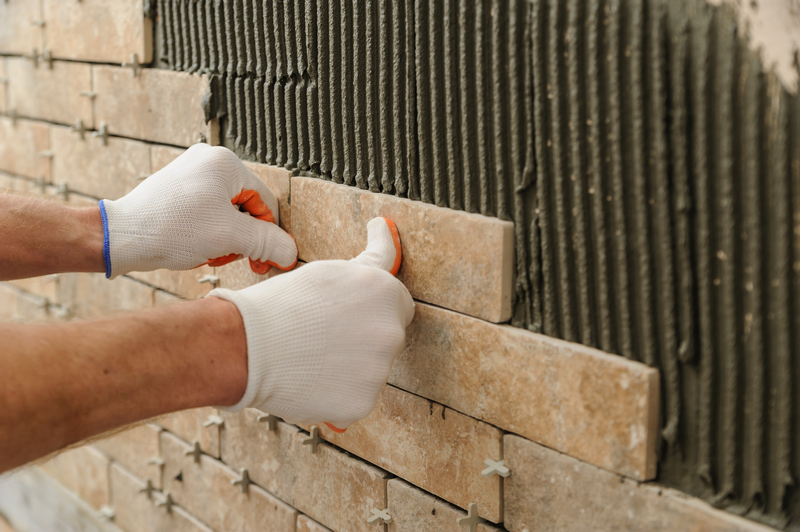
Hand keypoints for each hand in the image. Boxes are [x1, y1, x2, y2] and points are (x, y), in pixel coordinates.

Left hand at [100, 143, 296, 277]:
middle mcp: (209, 160)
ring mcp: (192, 172)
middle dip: (244, 238)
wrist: (121, 237)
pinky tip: (198, 248)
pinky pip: (209, 212)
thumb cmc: (171, 229)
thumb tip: (291, 253)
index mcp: (225, 162)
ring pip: (229, 212)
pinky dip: (210, 232)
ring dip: (227, 238)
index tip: (266, 261)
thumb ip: (267, 242)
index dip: (269, 235)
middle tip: (239, 260)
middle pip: (247, 206)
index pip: (266, 202)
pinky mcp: (178, 188)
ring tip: (211, 253)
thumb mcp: (230, 237)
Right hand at [208, 218, 414, 429]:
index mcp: (387, 293)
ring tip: (312, 358)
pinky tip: (311, 380)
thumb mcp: (331, 271)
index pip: (399, 305)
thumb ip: (371, 258)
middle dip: (363, 339)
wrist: (245, 346)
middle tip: (323, 337)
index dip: (370, 310)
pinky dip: (338, 394)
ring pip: (371, 371)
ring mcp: (379, 371)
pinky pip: (357, 399)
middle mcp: (391, 332)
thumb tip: (384, 226)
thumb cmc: (282, 303)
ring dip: (350, 368)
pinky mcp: (362, 403)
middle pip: (387, 339)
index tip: (347, 315)